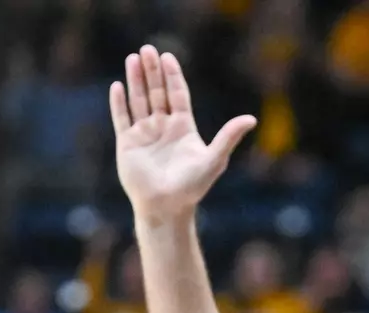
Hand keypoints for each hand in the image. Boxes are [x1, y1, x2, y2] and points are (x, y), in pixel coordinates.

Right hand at [111, 44, 255, 221]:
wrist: (166, 207)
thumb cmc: (192, 187)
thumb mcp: (214, 159)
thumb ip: (229, 137)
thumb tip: (251, 119)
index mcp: (183, 127)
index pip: (177, 94)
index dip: (173, 75)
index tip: (168, 57)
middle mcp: (163, 127)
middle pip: (157, 92)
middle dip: (152, 71)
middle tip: (147, 49)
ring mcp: (144, 135)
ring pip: (139, 101)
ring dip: (135, 81)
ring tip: (132, 58)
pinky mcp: (128, 145)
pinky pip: (122, 119)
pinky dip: (119, 103)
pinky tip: (117, 86)